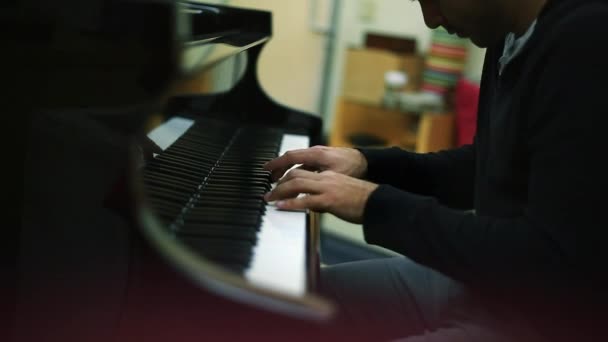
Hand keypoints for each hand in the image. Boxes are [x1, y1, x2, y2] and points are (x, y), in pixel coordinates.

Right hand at [263, 145, 367, 181]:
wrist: (368, 161)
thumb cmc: (355, 169)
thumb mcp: (337, 179)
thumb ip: (320, 187)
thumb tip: (307, 202)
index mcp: (317, 155)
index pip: (291, 157)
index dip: (276, 164)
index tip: (266, 170)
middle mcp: (316, 152)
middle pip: (291, 158)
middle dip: (278, 168)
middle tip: (269, 179)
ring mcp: (319, 153)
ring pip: (297, 160)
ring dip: (287, 169)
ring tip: (279, 180)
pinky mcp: (322, 158)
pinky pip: (304, 162)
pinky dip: (296, 169)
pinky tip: (294, 178)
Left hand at [264, 169, 378, 223]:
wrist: (378, 203)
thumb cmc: (362, 201)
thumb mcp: (341, 193)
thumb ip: (325, 195)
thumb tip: (312, 205)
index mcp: (329, 175)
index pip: (302, 170)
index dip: (287, 176)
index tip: (277, 184)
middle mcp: (326, 178)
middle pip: (295, 174)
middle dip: (279, 183)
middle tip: (269, 192)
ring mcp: (327, 188)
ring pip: (297, 184)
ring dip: (280, 191)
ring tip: (270, 199)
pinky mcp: (329, 200)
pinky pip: (305, 201)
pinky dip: (290, 203)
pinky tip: (280, 207)